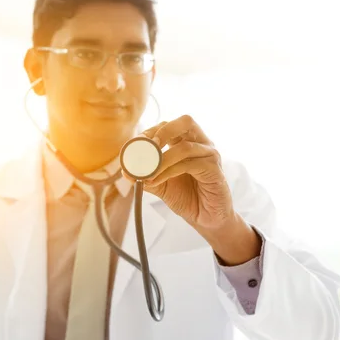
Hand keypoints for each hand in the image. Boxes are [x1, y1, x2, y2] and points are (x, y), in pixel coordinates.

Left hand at [134, 115, 234, 231]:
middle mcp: (201, 143)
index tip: (133, 145)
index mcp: (187, 141)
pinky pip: (189, 165)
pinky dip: (168, 172)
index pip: (168, 125)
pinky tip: (156, 181)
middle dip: (163, 131)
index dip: (149, 131)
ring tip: (146, 174)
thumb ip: (144, 176)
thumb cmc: (186, 196)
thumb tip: (125, 171)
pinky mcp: (214, 169)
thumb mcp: (160, 184)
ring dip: (160, 160)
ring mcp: (210, 155)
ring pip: (184, 147)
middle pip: (185, 121)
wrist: (205, 217)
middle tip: (146, 147)